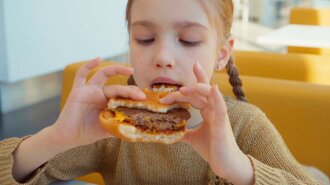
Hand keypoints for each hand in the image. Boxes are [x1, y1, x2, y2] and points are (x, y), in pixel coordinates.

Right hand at [51, 58, 145, 148]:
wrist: (67, 138)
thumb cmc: (87, 133)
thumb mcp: (107, 130)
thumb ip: (119, 126)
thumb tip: (137, 130)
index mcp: (107, 103)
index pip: (123, 95)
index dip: (133, 96)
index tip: (145, 100)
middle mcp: (99, 94)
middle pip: (117, 87)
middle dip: (130, 90)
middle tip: (141, 95)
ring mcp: (88, 90)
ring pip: (103, 76)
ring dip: (116, 70)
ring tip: (129, 69)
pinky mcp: (77, 90)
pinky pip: (81, 74)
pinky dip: (89, 65)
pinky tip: (98, 59)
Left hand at [160, 63, 253, 184]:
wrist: (225, 165)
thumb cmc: (213, 149)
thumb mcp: (193, 138)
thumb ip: (183, 131)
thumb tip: (169, 129)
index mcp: (208, 111)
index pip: (200, 92)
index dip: (198, 78)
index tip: (193, 65)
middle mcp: (214, 109)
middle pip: (200, 92)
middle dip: (185, 89)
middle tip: (168, 93)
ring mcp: (219, 115)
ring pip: (210, 94)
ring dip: (197, 88)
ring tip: (183, 89)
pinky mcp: (223, 123)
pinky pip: (221, 107)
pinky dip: (217, 97)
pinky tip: (213, 88)